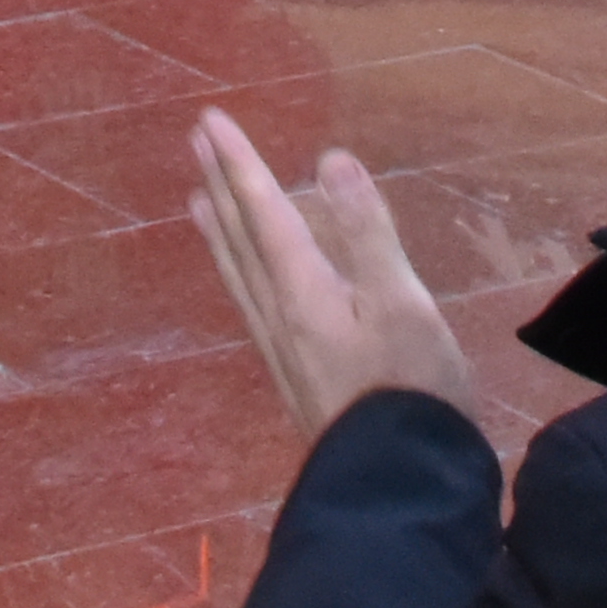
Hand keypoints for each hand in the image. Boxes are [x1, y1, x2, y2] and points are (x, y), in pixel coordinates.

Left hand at [186, 108, 472, 436]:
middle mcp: (279, 317)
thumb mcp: (402, 303)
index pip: (264, 212)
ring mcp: (283, 351)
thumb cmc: (410, 389)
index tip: (210, 120)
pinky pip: (252, 304)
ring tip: (199, 200)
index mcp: (302, 291)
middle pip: (241, 239)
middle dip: (222, 186)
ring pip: (239, 275)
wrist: (397, 487)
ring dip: (221, 231)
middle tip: (196, 142)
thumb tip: (330, 159)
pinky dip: (239, 271)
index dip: (240, 164)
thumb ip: (367, 232)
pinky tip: (249, 283)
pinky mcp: (295, 378)